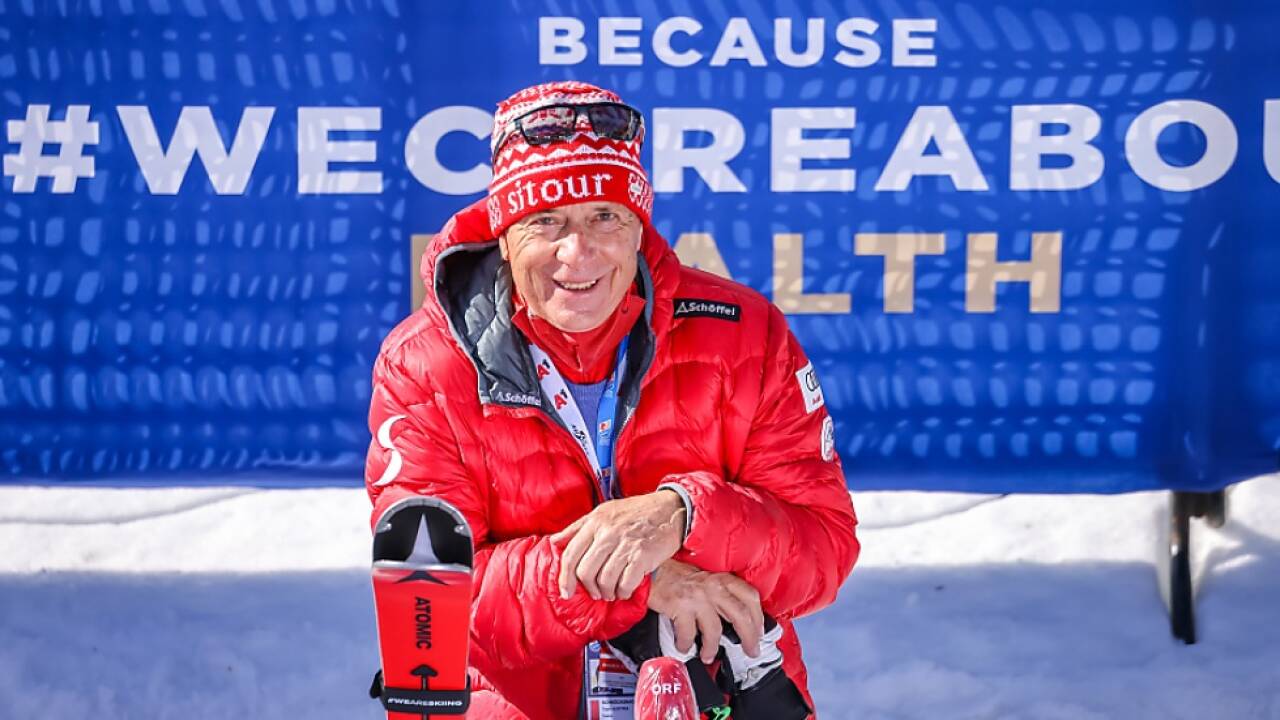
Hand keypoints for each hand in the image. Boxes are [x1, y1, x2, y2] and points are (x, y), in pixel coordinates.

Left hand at [551, 489, 685, 601]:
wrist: (671, 509)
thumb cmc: (637, 512)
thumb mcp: (604, 511)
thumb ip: (578, 527)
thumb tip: (554, 541)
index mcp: (595, 521)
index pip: (570, 554)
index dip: (565, 577)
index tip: (566, 591)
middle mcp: (608, 532)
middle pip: (585, 571)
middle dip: (589, 588)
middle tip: (596, 593)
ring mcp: (626, 544)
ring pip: (604, 580)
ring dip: (607, 592)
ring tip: (612, 592)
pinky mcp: (643, 555)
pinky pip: (625, 583)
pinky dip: (624, 591)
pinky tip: (626, 589)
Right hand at [647, 559, 763, 663]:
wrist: (650, 570)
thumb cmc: (675, 576)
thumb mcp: (704, 578)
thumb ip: (721, 593)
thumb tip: (736, 619)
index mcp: (721, 579)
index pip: (750, 597)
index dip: (758, 618)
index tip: (759, 632)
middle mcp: (712, 586)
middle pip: (741, 615)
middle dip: (749, 637)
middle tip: (751, 651)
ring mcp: (697, 597)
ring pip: (715, 630)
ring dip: (712, 648)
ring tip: (709, 655)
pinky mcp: (679, 606)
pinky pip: (688, 634)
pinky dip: (686, 644)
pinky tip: (684, 646)